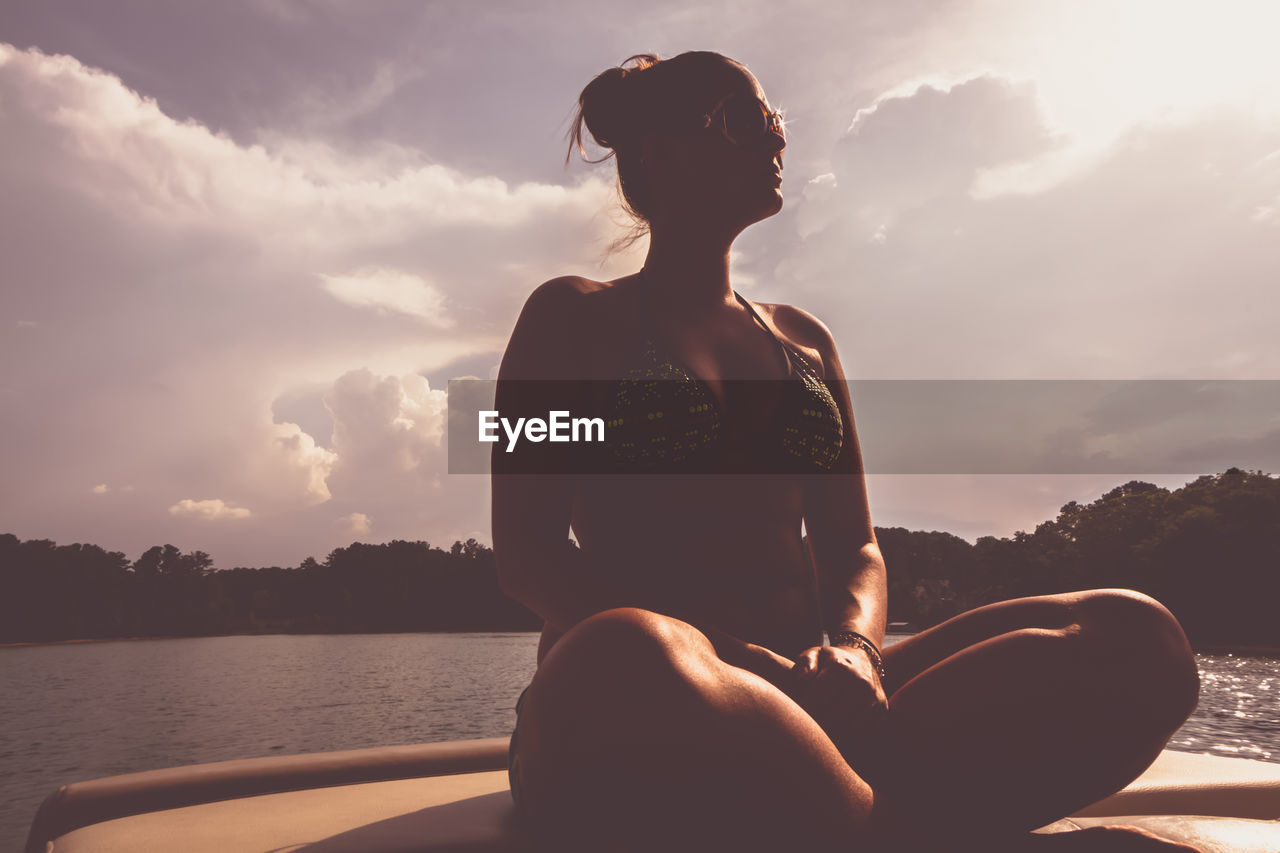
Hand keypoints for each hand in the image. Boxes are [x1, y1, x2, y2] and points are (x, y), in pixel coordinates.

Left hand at [790, 644, 888, 764]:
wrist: (862, 660)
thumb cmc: (829, 662)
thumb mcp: (814, 654)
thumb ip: (805, 663)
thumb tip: (802, 678)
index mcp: (840, 669)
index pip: (818, 697)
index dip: (803, 713)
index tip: (792, 722)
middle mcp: (861, 683)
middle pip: (835, 718)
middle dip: (817, 731)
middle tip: (803, 739)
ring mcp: (874, 698)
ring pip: (850, 731)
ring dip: (833, 741)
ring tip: (818, 745)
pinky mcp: (882, 712)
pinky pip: (864, 735)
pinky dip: (849, 744)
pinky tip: (835, 744)